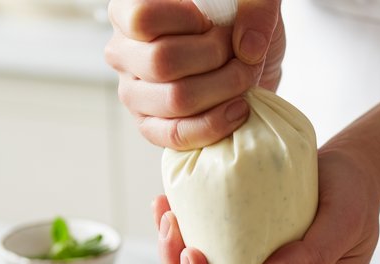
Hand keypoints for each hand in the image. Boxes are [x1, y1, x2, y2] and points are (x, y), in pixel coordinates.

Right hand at [105, 0, 285, 149]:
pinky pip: (176, 134)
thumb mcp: (252, 2)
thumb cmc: (237, 24)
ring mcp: (133, 94)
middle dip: (215, 58)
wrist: (244, 61)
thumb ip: (256, 9)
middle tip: (239, 53)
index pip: (143, 18)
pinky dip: (214, 124)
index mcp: (129, 12)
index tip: (214, 22)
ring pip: (175, 99)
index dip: (187, 22)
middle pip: (162, 61)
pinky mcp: (151, 127)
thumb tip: (248, 49)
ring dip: (223, 89)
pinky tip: (238, 109)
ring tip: (244, 78)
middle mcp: (122, 52)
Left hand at [155, 143, 379, 263]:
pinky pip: (218, 259)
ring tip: (167, 218)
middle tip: (174, 235)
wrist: (355, 167)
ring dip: (181, 258)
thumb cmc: (356, 193)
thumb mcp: (344, 220)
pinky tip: (169, 208)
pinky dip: (191, 236)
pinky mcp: (254, 255)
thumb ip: (312, 256)